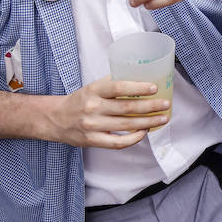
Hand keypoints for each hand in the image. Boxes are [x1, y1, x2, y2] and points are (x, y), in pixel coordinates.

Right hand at [47, 75, 169, 148]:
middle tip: (166, 104)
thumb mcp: (93, 87)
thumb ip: (114, 84)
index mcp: (94, 90)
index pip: (118, 87)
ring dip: (148, 122)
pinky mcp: (92, 140)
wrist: (55, 119)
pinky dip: (134, 138)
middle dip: (150, 106)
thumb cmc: (80, 101)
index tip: (155, 88)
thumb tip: (143, 79)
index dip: (138, 87)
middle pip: (127, 107)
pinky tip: (145, 131)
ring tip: (163, 118)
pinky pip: (118, 142)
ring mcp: (92, 126)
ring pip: (126, 125)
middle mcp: (93, 107)